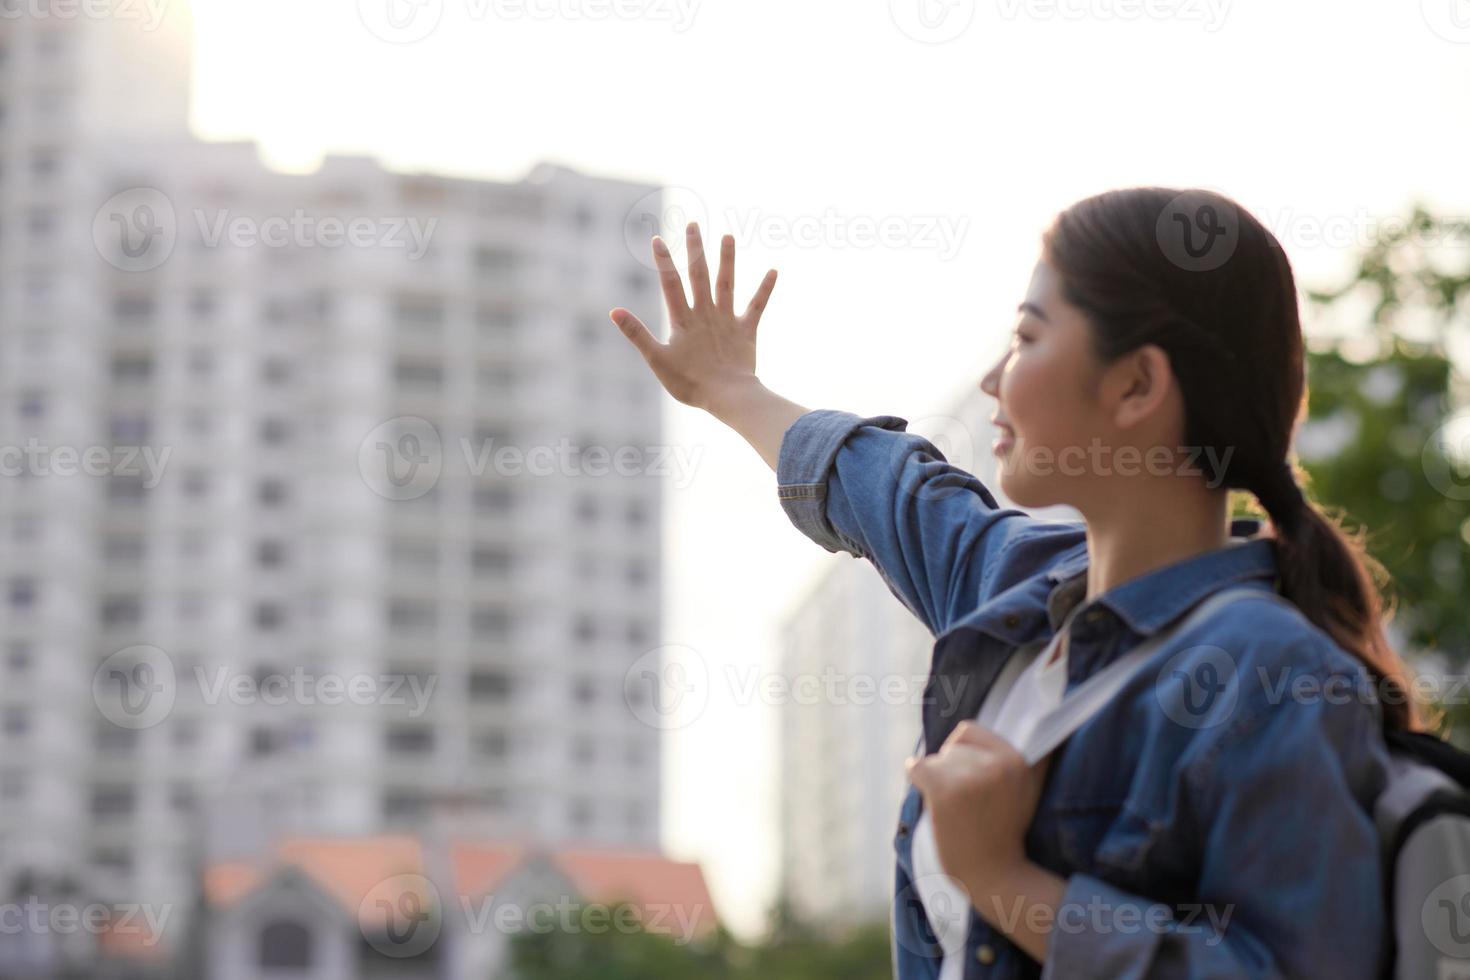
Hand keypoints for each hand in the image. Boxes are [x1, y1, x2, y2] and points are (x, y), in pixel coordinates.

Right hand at [609, 222, 777, 411]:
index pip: (670, 283)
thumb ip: (636, 333)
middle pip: (699, 275)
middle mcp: (706, 313)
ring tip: (729, 236)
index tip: (658, 239)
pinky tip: (774, 270)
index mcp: (683, 320)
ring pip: (727, 283)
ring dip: (728, 259)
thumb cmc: (689, 383)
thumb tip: (614, 311)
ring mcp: (727, 320)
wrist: (727, 396)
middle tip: (694, 224)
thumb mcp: (657, 359)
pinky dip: (765, 288)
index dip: (663, 261)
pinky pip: (757, 306)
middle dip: (695, 249)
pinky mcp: (746, 330)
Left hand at [905, 721, 1050, 898]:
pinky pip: (916, 768)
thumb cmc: (1005, 832)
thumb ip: (1028, 755)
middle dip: (953, 771)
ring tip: (957, 810)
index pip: (968, 731)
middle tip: (969, 804)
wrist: (995, 876)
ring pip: (934, 761)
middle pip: (950, 748)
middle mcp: (996, 764)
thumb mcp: (1028, 789)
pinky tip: (931, 800)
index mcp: (1017, 759)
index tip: (974, 784)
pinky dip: (916, 781)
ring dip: (938, 783)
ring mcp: (970, 776)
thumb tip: (1042, 709)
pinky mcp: (944, 790)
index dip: (965, 755)